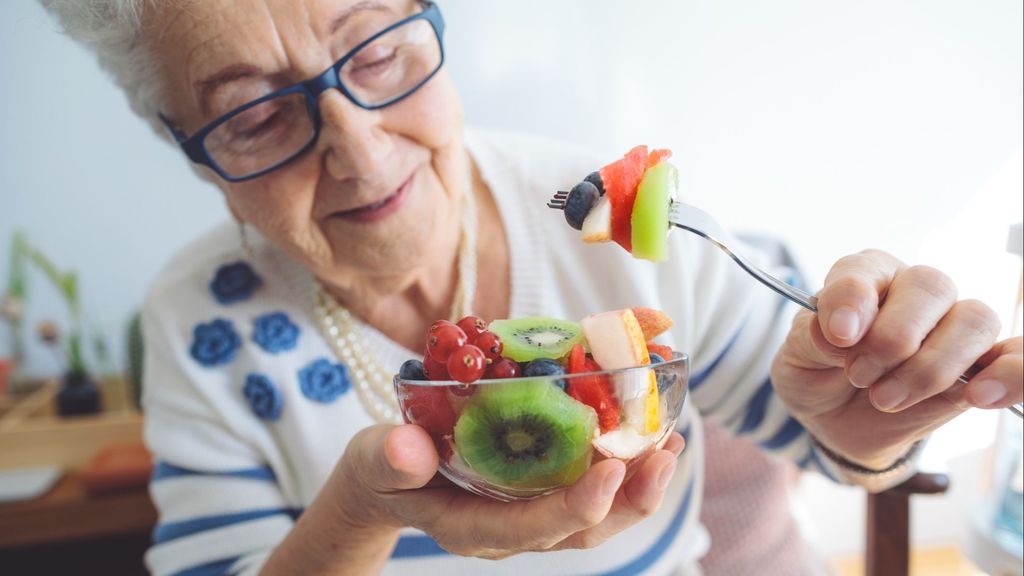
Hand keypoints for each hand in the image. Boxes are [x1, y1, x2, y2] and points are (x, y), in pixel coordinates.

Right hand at [337, 423, 683, 559]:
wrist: (387, 478)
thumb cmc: (381, 469)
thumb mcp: (374, 460)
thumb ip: (388, 459)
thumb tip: (406, 447)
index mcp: (472, 529)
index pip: (532, 528)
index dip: (575, 506)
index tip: (612, 471)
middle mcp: (511, 530)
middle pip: (580, 532)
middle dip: (627, 499)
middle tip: (663, 456)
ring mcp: (529, 515)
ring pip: (594, 517)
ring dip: (637, 485)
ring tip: (671, 445)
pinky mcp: (540, 493)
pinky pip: (589, 490)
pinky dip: (624, 469)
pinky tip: (649, 437)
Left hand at [771, 249, 1022, 467]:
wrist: (836, 423)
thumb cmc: (816, 377)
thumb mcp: (796, 361)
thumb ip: (812, 339)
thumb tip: (835, 331)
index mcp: (865, 277)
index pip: (866, 269)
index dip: (853, 299)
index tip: (839, 336)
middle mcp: (915, 292)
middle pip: (931, 286)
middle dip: (893, 339)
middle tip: (859, 376)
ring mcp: (953, 326)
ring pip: (974, 319)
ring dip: (931, 366)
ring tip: (886, 398)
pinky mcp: (980, 365)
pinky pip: (1016, 356)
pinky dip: (1011, 373)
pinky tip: (980, 396)